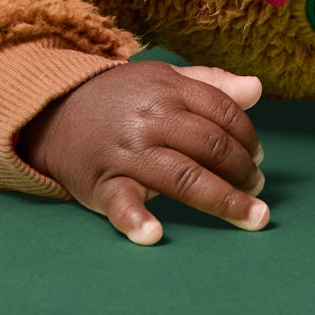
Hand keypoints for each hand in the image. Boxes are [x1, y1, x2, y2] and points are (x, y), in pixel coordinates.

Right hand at [19, 60, 267, 244]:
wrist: (55, 108)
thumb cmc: (122, 98)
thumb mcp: (163, 80)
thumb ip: (212, 84)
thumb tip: (258, 89)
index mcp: (169, 90)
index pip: (223, 113)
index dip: (248, 137)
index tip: (259, 157)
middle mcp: (151, 119)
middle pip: (210, 146)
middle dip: (243, 171)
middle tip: (258, 190)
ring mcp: (128, 152)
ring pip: (183, 177)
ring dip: (223, 200)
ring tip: (252, 215)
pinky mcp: (103, 182)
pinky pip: (121, 202)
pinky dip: (136, 220)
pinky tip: (155, 234)